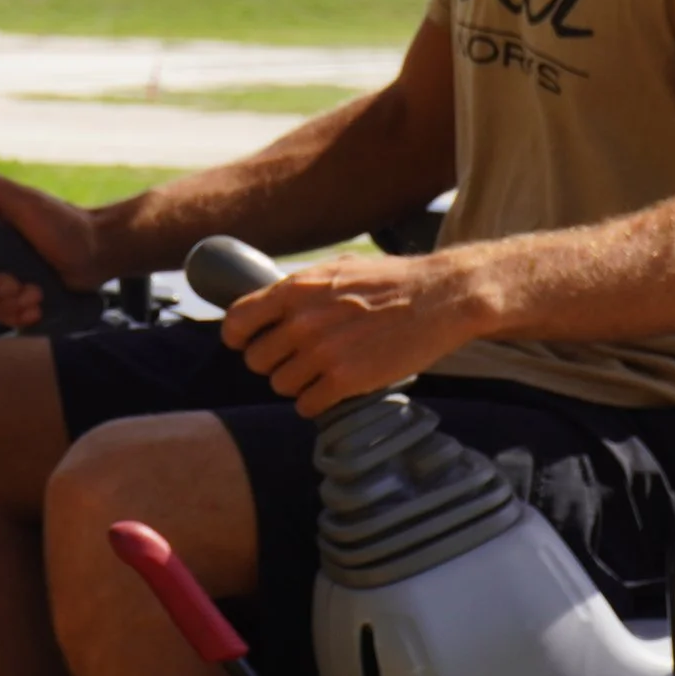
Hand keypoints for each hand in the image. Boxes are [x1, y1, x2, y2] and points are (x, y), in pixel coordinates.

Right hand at [0, 159, 105, 329]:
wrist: (101, 251)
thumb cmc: (67, 223)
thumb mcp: (28, 204)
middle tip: (16, 285)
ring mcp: (2, 272)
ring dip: (8, 305)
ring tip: (37, 296)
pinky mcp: (18, 293)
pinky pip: (3, 313)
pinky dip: (18, 316)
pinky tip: (37, 310)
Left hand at [219, 252, 485, 417]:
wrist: (438, 297)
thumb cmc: (390, 281)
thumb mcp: (335, 270)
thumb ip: (300, 289)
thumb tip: (270, 303)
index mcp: (294, 290)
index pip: (236, 321)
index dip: (237, 337)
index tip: (246, 344)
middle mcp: (301, 321)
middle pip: (256, 360)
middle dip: (273, 362)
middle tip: (297, 360)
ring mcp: (321, 352)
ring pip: (280, 385)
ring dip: (297, 384)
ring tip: (320, 373)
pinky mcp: (345, 380)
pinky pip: (306, 405)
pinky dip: (315, 403)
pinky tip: (331, 391)